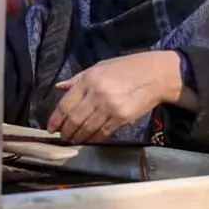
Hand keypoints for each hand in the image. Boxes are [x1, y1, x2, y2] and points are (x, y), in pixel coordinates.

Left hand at [48, 51, 182, 143]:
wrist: (156, 75)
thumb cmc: (127, 68)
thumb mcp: (99, 67)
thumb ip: (78, 79)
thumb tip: (59, 87)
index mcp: (89, 79)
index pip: (66, 104)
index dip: (56, 119)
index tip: (51, 128)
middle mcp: (97, 94)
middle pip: (75, 119)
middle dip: (66, 131)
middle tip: (61, 138)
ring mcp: (110, 107)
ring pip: (88, 129)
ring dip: (78, 138)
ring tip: (73, 141)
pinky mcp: (123, 118)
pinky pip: (104, 133)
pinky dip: (94, 139)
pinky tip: (89, 141)